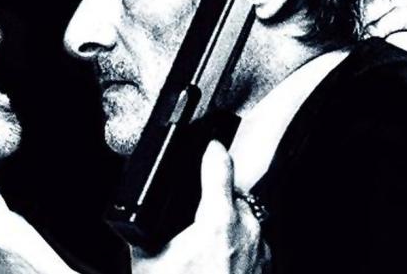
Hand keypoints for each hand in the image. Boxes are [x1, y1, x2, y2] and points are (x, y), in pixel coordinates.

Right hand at [130, 141, 268, 273]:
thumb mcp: (148, 262)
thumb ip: (145, 231)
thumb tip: (139, 218)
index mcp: (217, 223)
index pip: (220, 167)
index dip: (212, 151)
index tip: (210, 144)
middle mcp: (247, 232)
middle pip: (231, 195)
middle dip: (213, 201)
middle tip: (190, 223)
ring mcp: (261, 249)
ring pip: (244, 218)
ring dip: (225, 223)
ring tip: (201, 246)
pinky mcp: (267, 265)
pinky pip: (251, 240)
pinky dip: (234, 244)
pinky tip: (215, 260)